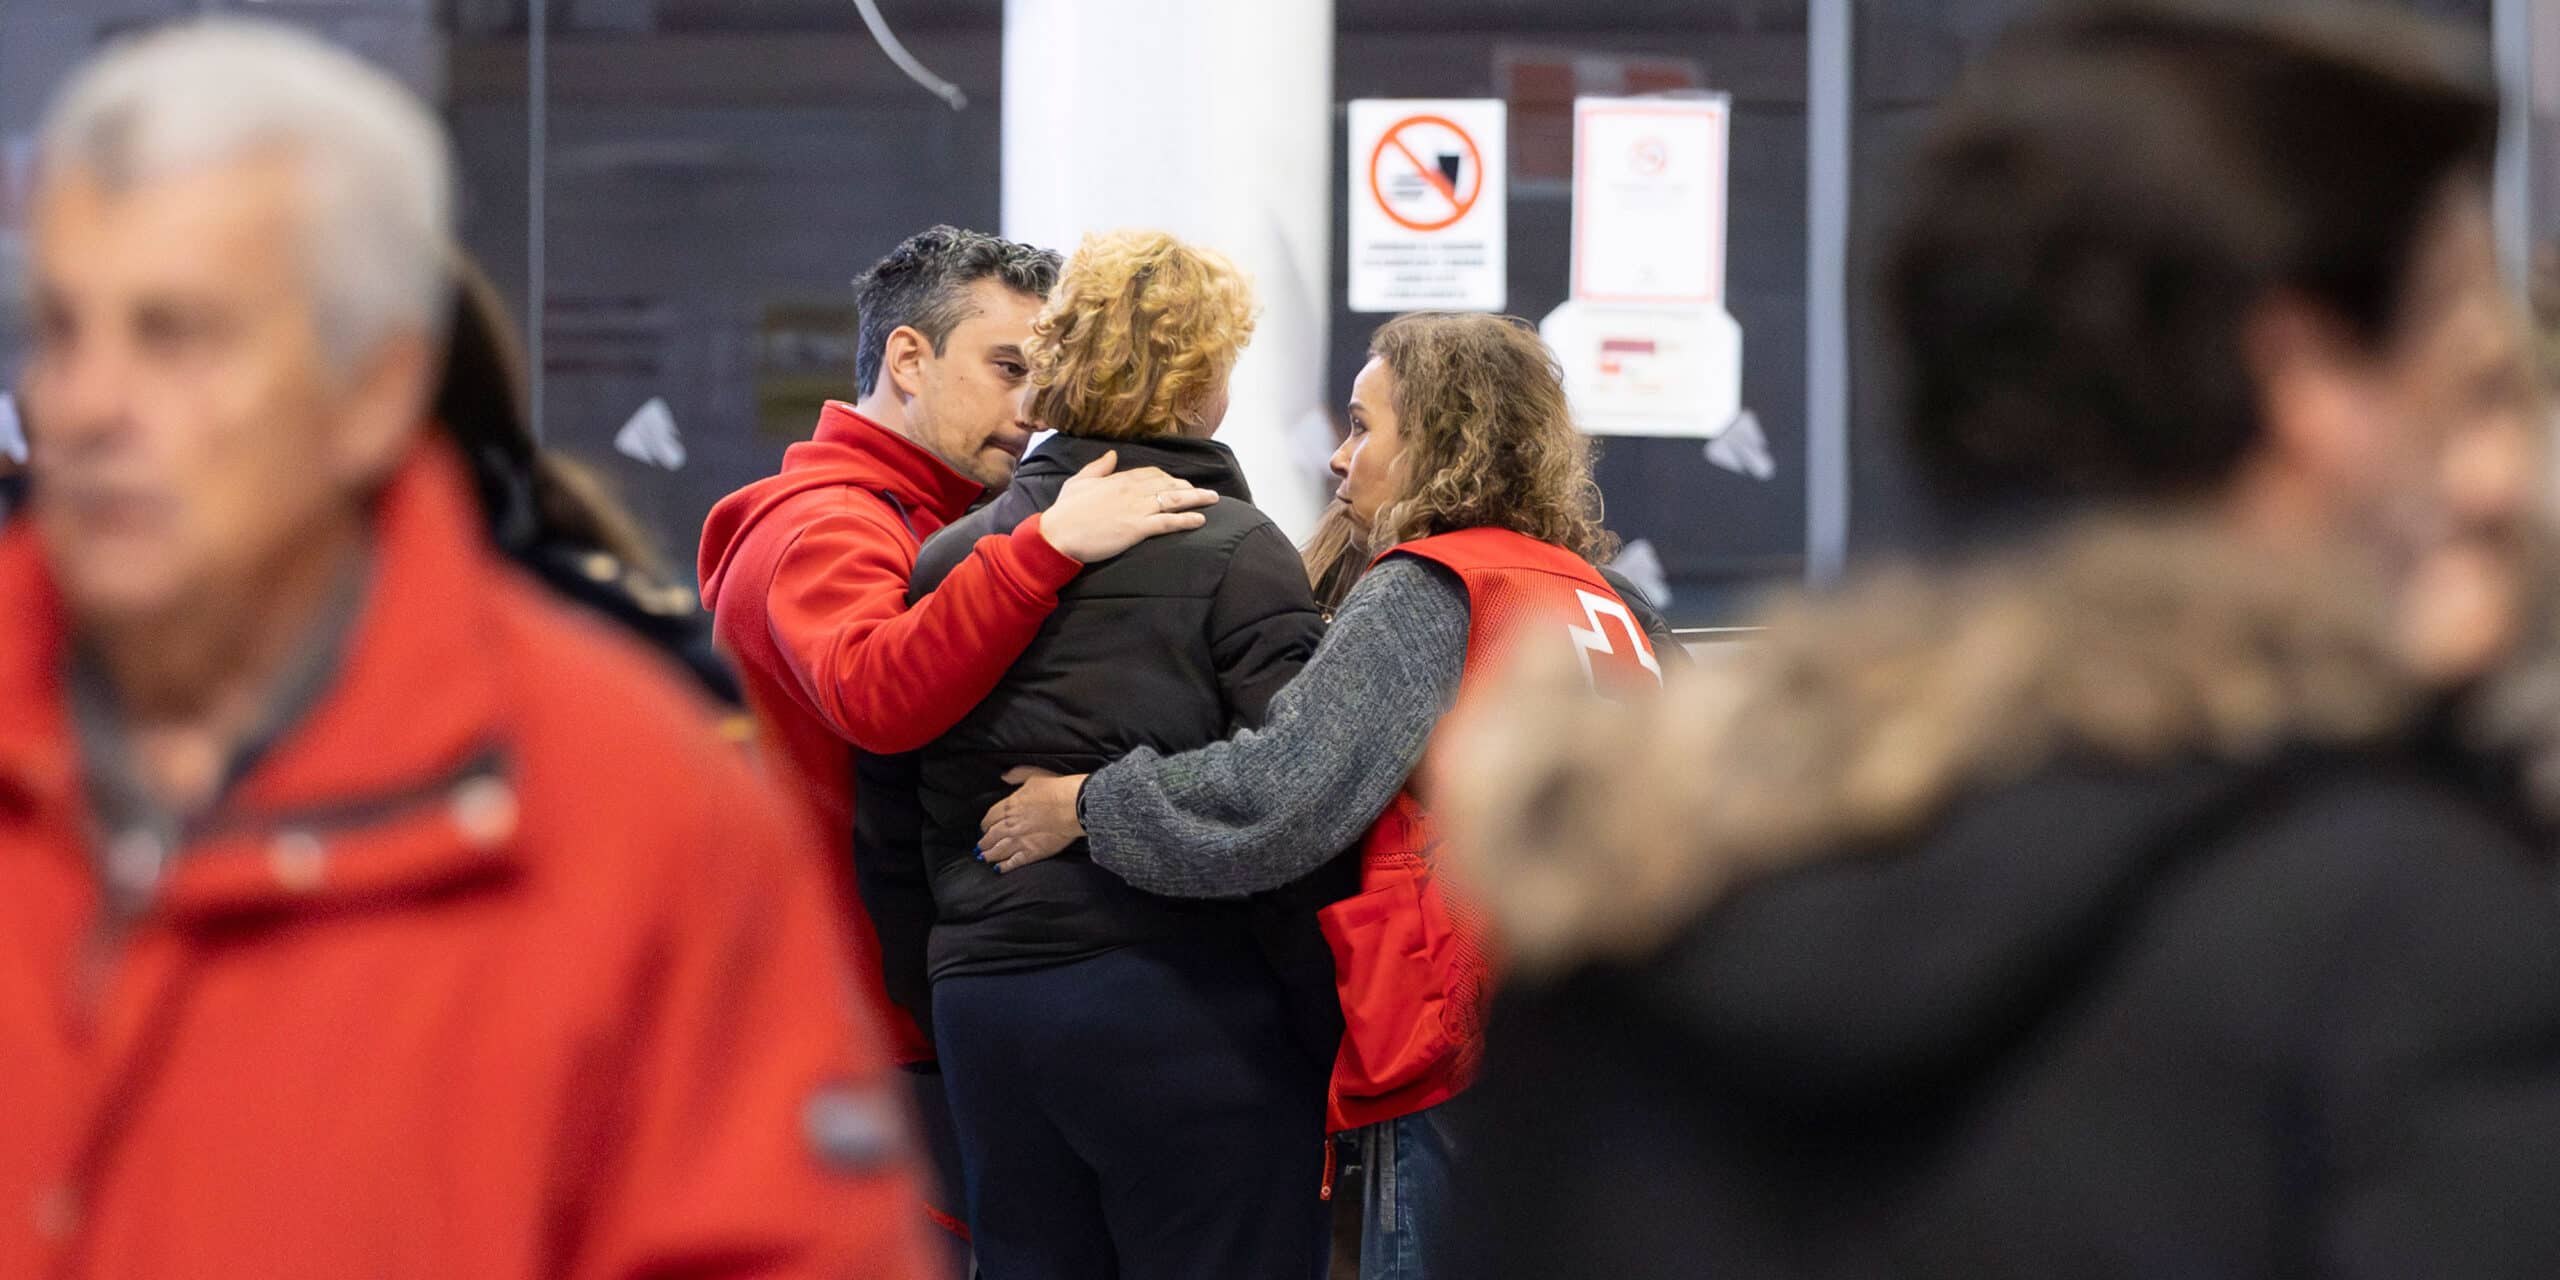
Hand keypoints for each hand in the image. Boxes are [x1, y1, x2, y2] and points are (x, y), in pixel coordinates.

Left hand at [980, 767, 1089, 872]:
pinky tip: (999, 868)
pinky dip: (1004, 866)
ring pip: (997, 850)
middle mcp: (1009, 824)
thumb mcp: (1033, 775)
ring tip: (984, 858)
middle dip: (984, 841)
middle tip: (981, 845)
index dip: (985, 824)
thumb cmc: (1055, 789)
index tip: (984, 827)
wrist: (1071, 806)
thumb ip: (1017, 776)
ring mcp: (1019, 840)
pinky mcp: (1031, 852)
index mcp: (1009, 806)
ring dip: (989, 854)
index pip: (990, 817)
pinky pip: (1013, 862)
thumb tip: (1005, 776)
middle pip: (990, 835)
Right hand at [1038, 451, 1218, 563]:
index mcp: (1118, 479)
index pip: (1151, 474)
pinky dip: (1187, 519)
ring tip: (1213, 500)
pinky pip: (1168, 522)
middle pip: (1167, 484)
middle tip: (1203, 492)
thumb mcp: (1079, 482)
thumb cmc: (1065, 512)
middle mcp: (1131, 490)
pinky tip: (1200, 520)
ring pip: (1174, 500)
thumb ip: (1097, 467)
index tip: (1178, 483)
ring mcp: (1136, 509)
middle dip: (1188, 487)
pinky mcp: (1137, 528)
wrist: (1058, 534)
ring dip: (1197, 498)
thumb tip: (1112, 454)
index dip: (1168, 478)